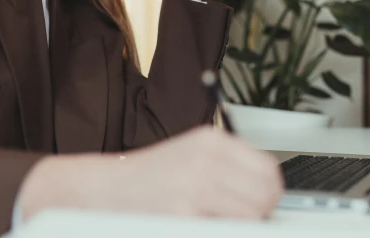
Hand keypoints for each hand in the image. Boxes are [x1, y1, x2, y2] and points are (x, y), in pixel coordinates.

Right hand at [19, 126, 283, 219]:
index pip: (268, 170)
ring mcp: (194, 188)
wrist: (101, 192)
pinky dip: (217, 231)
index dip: (268, 193)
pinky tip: (199, 227)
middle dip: (258, 214)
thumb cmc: (145, 179)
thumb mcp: (191, 156)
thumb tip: (268, 192)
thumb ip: (229, 168)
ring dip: (239, 226)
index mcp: (211, 141)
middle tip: (240, 220)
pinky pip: (223, 231)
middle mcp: (206, 160)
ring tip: (216, 224)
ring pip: (250, 218)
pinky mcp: (182, 217)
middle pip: (265, 195)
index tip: (260, 204)